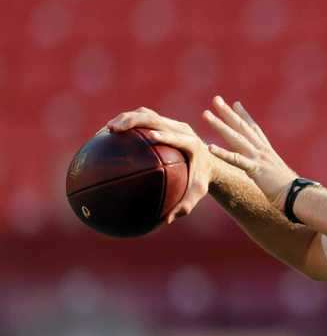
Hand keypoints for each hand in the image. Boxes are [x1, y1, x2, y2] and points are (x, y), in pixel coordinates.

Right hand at [105, 107, 216, 223]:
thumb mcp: (197, 193)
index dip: (165, 135)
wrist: (208, 163)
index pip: (177, 137)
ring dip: (126, 118)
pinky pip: (143, 120)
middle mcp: (181, 129)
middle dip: (134, 120)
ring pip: (147, 114)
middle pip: (156, 118)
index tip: (151, 137)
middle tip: (114, 129)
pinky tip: (109, 135)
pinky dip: (126, 124)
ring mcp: (171, 124)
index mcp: (191, 144)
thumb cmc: (201, 180)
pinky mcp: (163, 123)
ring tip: (108, 129)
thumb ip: (185, 206)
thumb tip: (167, 220)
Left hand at [204, 96, 297, 210]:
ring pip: (235, 137)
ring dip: (219, 125)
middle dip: (228, 112)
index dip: (244, 115)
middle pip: (242, 127)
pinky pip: (236, 160)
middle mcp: (262, 150)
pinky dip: (222, 153)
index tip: (235, 104)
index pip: (254, 129)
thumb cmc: (289, 190)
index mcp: (267, 151)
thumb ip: (269, 169)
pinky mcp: (255, 169)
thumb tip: (269, 172)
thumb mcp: (276, 175)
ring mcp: (258, 158)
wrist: (297, 194)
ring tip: (206, 114)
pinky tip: (210, 147)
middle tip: (216, 99)